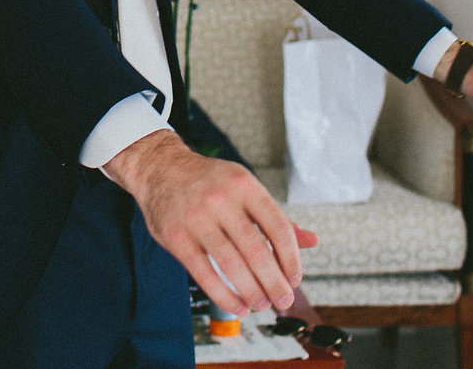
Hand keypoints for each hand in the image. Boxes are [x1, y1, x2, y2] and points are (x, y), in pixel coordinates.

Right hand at [101, 130, 317, 313]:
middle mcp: (221, 199)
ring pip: (231, 266)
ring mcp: (196, 217)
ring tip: (261, 304)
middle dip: (275, 284)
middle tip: (283, 301)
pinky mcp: (175, 236)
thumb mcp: (245, 189)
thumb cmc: (210, 182)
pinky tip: (237, 305)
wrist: (160, 167)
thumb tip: (312, 241)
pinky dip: (224, 296)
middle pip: (257, 251)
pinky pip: (204, 274)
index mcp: (244, 185)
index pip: (279, 227)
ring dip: (252, 292)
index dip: (291, 259)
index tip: (295, 279)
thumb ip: (275, 217)